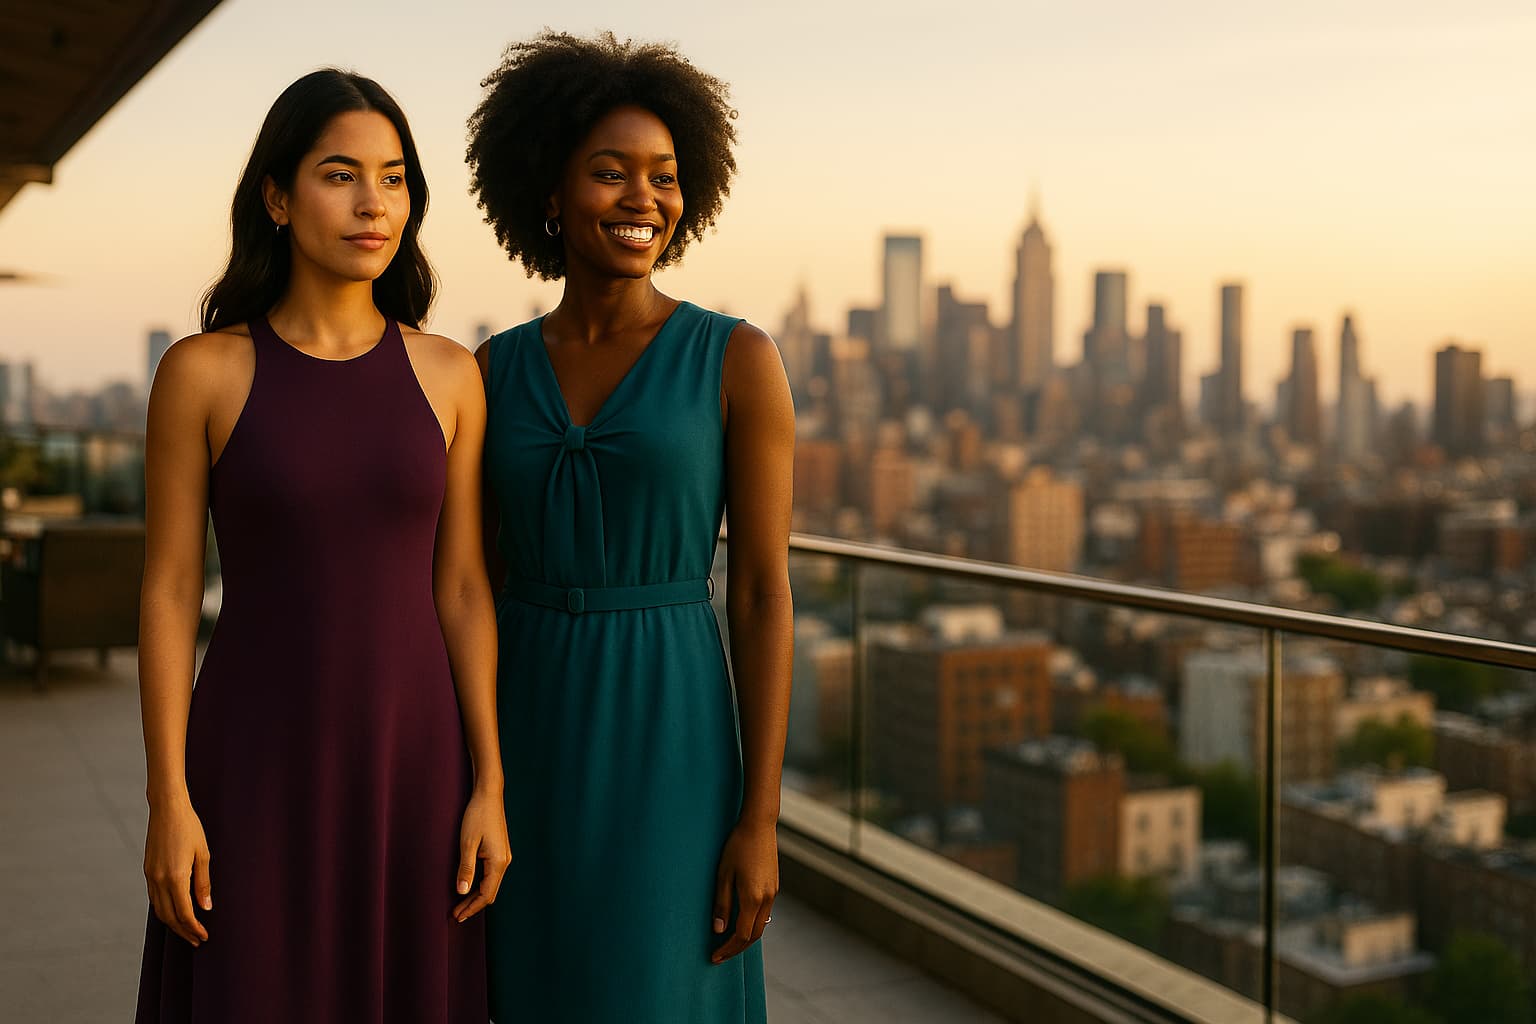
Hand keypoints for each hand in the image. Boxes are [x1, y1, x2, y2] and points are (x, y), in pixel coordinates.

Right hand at [143, 793, 211, 946]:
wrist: (167, 809)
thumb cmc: (189, 828)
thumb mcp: (203, 854)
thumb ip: (203, 883)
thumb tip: (206, 908)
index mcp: (176, 877)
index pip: (184, 913)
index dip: (194, 928)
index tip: (204, 936)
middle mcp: (159, 880)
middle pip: (169, 917)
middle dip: (183, 931)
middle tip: (197, 940)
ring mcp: (150, 876)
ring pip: (159, 910)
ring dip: (173, 923)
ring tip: (187, 930)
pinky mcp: (147, 871)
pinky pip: (154, 898)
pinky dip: (164, 910)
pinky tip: (175, 911)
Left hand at [453, 789, 511, 921]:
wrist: (488, 795)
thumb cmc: (477, 816)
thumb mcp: (467, 843)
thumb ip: (466, 868)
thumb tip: (462, 892)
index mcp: (498, 862)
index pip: (486, 894)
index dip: (471, 907)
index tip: (457, 916)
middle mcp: (504, 862)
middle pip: (490, 893)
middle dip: (473, 905)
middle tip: (456, 915)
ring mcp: (504, 857)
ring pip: (491, 885)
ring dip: (476, 896)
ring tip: (460, 905)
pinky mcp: (500, 852)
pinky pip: (491, 875)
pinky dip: (480, 885)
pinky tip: (469, 887)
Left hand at [710, 819, 778, 963]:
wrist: (759, 825)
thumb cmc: (737, 846)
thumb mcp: (723, 875)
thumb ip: (722, 904)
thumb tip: (718, 930)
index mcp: (753, 898)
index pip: (742, 935)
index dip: (728, 949)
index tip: (714, 956)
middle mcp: (767, 899)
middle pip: (754, 935)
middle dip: (737, 948)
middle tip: (720, 955)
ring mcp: (773, 893)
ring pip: (761, 925)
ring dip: (746, 937)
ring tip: (728, 942)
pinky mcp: (774, 886)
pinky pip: (765, 913)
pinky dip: (753, 924)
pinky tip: (740, 922)